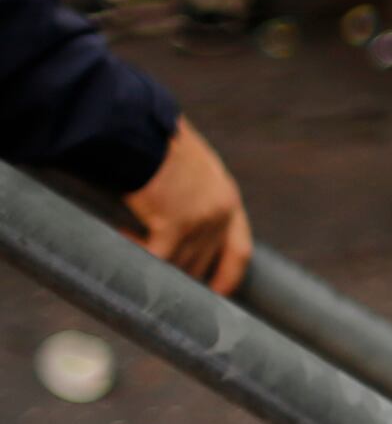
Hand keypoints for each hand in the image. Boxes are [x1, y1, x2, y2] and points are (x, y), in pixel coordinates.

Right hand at [126, 117, 251, 294]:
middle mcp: (221, 214)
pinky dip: (136, 254)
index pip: (240, 251)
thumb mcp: (193, 170)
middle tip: (159, 281)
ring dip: (155, 264)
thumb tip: (180, 222)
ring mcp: (200, 222)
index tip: (218, 294)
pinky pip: (156, 257)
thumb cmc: (158, 144)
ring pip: (180, 265)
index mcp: (229, 200)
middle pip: (205, 262)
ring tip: (130, 254)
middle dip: (182, 276)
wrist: (143, 129)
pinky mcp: (174, 226)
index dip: (229, 276)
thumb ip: (196, 196)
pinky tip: (119, 240)